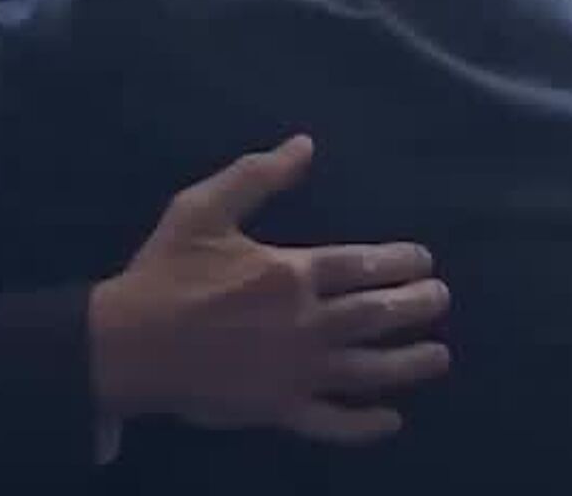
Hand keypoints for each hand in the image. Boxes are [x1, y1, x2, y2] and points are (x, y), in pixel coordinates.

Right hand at [90, 134, 449, 443]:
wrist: (130, 343)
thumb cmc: (166, 271)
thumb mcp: (204, 207)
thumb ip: (257, 176)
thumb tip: (305, 146)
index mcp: (290, 272)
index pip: (361, 265)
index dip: (398, 262)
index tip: (423, 260)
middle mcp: (305, 323)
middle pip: (375, 315)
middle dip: (416, 306)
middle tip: (441, 299)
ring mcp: (296, 372)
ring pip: (369, 370)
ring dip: (409, 363)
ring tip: (439, 356)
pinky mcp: (280, 409)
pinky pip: (333, 422)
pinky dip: (365, 426)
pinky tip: (391, 421)